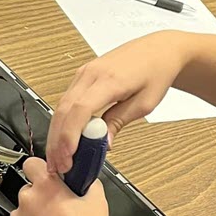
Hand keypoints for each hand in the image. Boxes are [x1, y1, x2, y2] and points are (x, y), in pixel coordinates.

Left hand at [10, 157, 118, 215]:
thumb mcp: (97, 200)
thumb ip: (86, 181)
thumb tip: (83, 177)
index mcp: (46, 186)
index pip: (31, 163)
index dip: (41, 169)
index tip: (47, 175)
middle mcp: (28, 201)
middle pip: (29, 188)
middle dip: (42, 194)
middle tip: (59, 206)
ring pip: (24, 209)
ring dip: (35, 213)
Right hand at [46, 30, 192, 173]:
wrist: (159, 49)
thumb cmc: (156, 71)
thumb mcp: (145, 103)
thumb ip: (119, 121)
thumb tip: (104, 143)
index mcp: (109, 79)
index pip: (81, 109)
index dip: (71, 135)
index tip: (69, 155)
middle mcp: (91, 73)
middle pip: (64, 110)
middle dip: (58, 141)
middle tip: (59, 165)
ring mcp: (84, 73)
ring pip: (60, 107)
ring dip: (56, 134)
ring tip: (58, 158)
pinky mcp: (82, 76)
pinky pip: (65, 101)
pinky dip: (61, 122)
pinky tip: (62, 139)